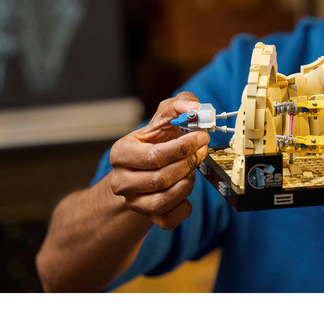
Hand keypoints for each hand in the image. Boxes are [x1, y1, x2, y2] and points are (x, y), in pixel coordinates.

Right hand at [109, 92, 208, 230]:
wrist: (147, 167)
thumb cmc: (158, 139)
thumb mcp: (165, 116)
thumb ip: (180, 104)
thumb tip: (197, 108)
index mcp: (121, 153)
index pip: (153, 157)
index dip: (182, 148)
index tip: (202, 137)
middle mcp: (121, 180)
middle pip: (160, 179)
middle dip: (187, 164)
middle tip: (201, 151)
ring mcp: (133, 201)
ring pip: (163, 200)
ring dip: (186, 183)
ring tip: (191, 169)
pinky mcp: (147, 217)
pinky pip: (169, 219)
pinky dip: (185, 205)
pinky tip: (186, 187)